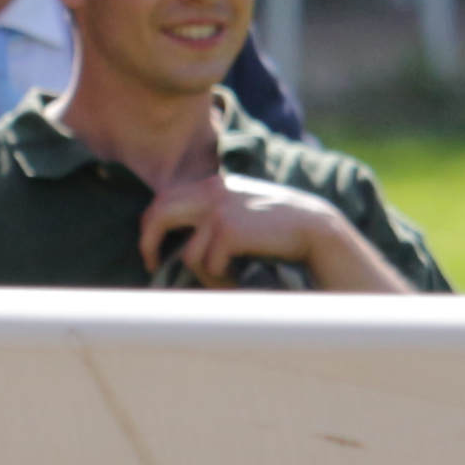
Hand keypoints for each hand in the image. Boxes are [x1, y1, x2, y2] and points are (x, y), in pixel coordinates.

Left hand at [140, 168, 406, 296]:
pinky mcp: (226, 229)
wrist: (315, 229)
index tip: (153, 252)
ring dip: (206, 275)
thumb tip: (182, 246)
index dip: (150, 227)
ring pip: (188, 254)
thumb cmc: (280, 229)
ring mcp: (217, 209)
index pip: (164, 200)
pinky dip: (222, 278)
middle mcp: (211, 191)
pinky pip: (209, 265)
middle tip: (152, 266)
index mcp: (213, 185)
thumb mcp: (244, 210)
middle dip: (149, 244)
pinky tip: (243, 275)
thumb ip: (215, 216)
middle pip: (158, 215)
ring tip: (229, 279)